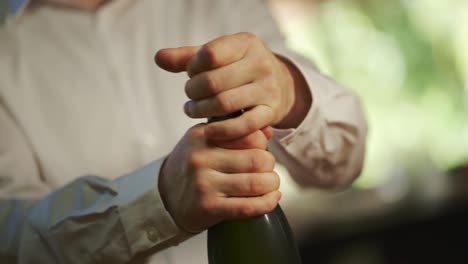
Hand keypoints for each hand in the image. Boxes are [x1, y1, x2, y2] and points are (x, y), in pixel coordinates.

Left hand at [155, 32, 296, 139]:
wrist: (280, 85)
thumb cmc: (239, 68)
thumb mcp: (218, 57)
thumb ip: (187, 57)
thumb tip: (158, 58)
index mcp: (246, 43)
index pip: (209, 54)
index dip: (193, 68)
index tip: (191, 74)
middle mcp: (261, 63)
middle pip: (213, 81)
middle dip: (193, 92)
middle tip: (190, 96)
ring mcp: (268, 89)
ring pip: (224, 104)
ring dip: (201, 110)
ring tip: (192, 110)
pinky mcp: (271, 112)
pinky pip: (243, 125)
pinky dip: (221, 130)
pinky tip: (208, 130)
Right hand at [158, 125, 280, 232]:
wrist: (166, 197)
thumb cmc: (193, 167)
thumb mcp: (207, 142)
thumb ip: (237, 134)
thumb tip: (268, 133)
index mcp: (202, 135)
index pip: (248, 134)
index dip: (262, 144)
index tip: (261, 151)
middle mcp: (201, 157)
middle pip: (257, 159)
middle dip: (270, 166)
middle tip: (267, 170)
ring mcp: (203, 183)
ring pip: (256, 183)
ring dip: (272, 185)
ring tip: (271, 184)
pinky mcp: (208, 207)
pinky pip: (248, 207)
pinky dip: (267, 203)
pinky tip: (271, 199)